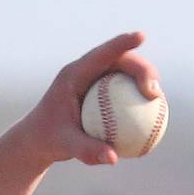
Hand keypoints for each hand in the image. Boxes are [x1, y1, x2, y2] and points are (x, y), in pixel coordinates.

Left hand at [18, 32, 161, 166]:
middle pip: (120, 60)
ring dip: (145, 80)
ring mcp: (95, 79)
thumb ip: (87, 150)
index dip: (122, 42)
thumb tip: (113, 158)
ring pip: (126, 71)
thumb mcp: (64, 146)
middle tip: (154, 91)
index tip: (141, 36)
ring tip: (157, 98)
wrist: (36, 140)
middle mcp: (85, 72)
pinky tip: (156, 110)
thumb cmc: (47, 140)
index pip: (100, 54)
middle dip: (142, 68)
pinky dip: (139, 95)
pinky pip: (126, 87)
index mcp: (73, 75)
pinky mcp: (102, 90)